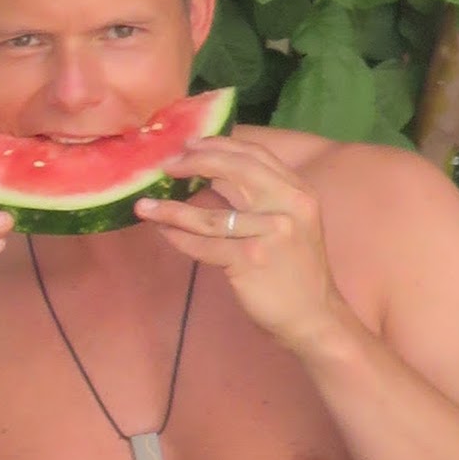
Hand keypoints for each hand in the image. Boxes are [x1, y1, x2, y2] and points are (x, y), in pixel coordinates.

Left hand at [134, 137, 344, 351]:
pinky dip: (178, 237)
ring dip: (170, 209)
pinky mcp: (250, 260)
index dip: (218, 144)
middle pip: (233, 171)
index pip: (253, 155)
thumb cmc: (295, 266)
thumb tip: (207, 168)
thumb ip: (258, 194)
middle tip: (166, 165)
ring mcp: (270, 233)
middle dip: (194, 162)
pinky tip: (161, 231)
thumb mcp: (289, 220)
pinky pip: (204, 245)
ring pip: (209, 215)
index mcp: (297, 191)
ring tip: (144, 205)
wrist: (314, 316)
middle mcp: (288, 206)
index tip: (189, 143)